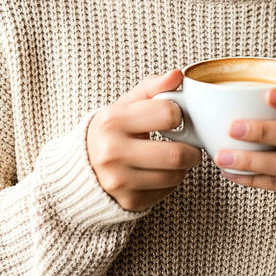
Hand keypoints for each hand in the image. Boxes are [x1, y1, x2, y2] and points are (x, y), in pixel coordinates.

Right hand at [87, 70, 201, 211]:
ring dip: (183, 167)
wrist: (83, 163)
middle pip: (176, 154)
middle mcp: (112, 153)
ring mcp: (118, 181)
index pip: (168, 114)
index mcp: (112, 121)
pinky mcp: (128, 201)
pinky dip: (170, 182)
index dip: (178, 114)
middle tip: (191, 144)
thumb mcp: (127, 103)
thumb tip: (178, 74)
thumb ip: (153, 87)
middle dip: (192, 149)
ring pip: (175, 176)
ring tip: (175, 156)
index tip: (174, 117)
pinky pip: (166, 192)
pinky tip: (159, 171)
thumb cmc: (113, 128)